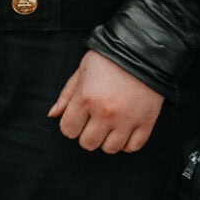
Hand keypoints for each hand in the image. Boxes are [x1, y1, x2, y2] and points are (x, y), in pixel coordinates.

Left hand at [49, 50, 163, 152]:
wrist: (142, 50)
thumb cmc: (108, 58)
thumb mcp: (82, 71)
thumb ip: (66, 95)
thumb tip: (53, 115)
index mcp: (85, 98)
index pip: (68, 130)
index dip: (70, 125)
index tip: (78, 118)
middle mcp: (105, 113)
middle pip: (88, 143)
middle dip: (87, 134)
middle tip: (94, 121)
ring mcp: (127, 120)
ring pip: (110, 149)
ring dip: (107, 140)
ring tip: (110, 125)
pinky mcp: (146, 122)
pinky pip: (133, 147)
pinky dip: (127, 143)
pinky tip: (124, 129)